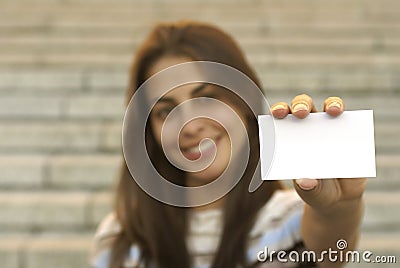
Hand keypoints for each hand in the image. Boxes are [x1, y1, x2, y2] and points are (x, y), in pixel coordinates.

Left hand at [270, 94, 366, 211]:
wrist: (339, 197)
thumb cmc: (315, 190)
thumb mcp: (310, 191)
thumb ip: (307, 187)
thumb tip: (305, 182)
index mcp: (289, 137)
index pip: (281, 118)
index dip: (278, 111)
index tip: (276, 114)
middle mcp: (308, 127)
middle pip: (303, 106)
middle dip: (301, 105)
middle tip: (301, 113)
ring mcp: (329, 128)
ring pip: (329, 106)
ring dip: (332, 104)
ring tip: (333, 111)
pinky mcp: (348, 133)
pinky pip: (350, 120)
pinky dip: (349, 117)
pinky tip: (348, 119)